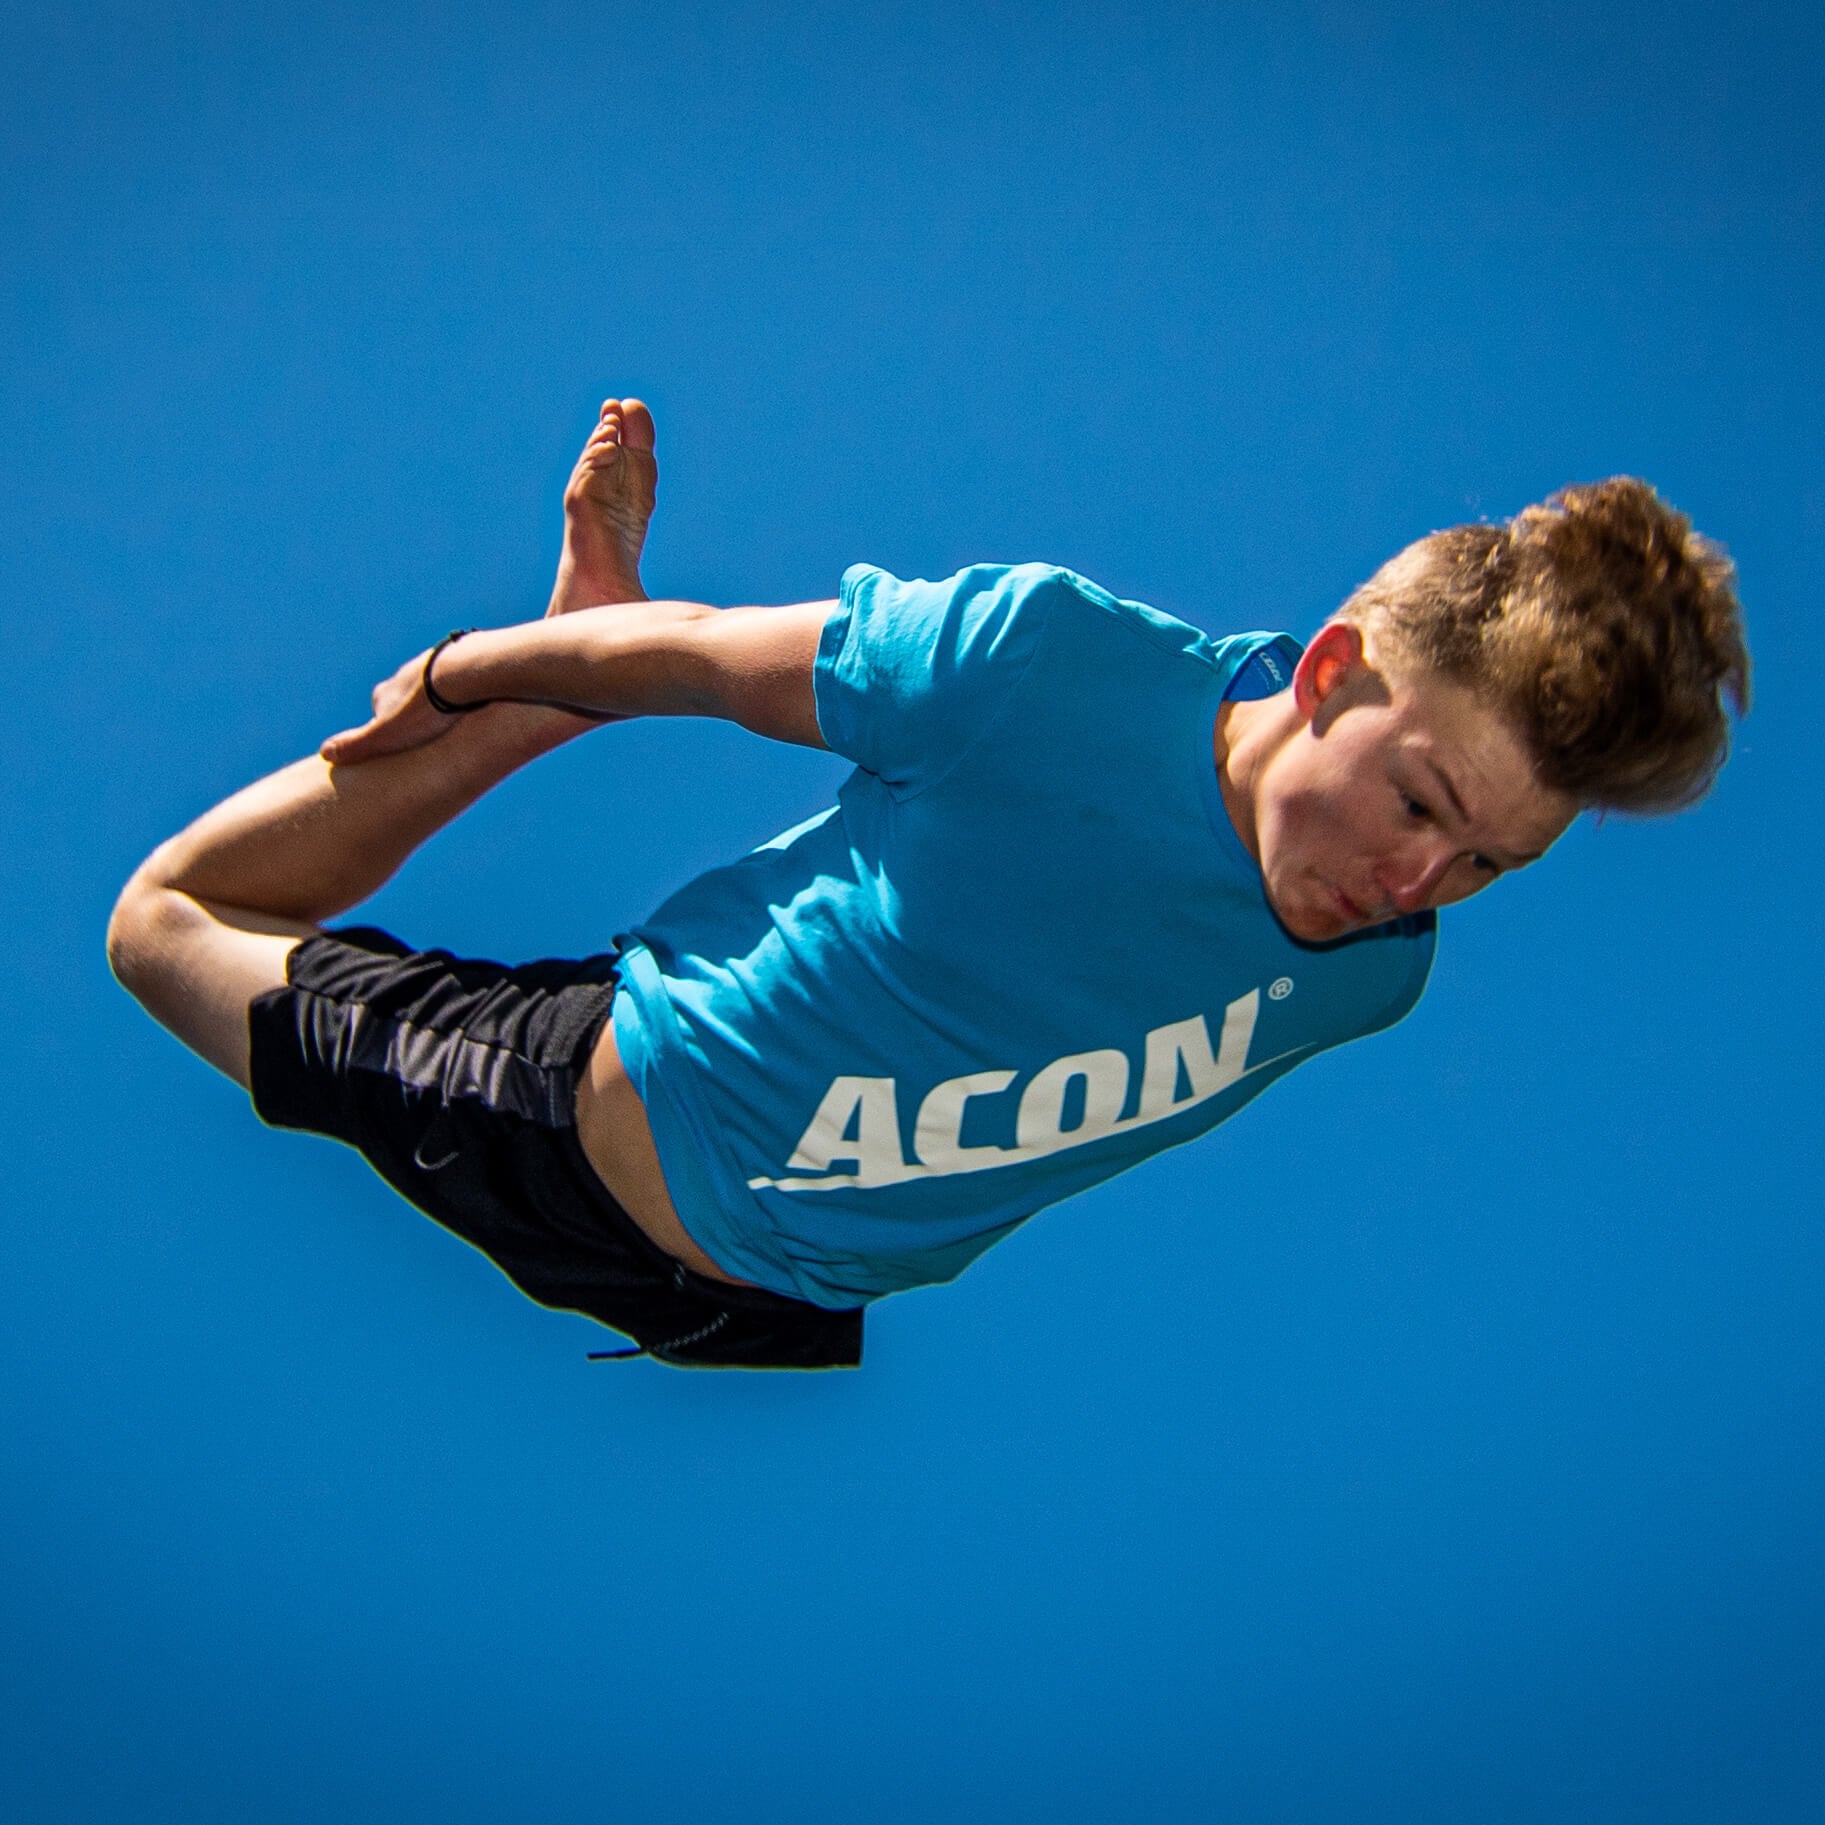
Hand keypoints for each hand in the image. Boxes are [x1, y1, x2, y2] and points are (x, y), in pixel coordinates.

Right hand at [320, 650, 461, 764]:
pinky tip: (478, 703)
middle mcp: (408, 674)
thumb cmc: (427, 709)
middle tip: (430, 733)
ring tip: (456, 720)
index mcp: (386, 691)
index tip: (400, 746)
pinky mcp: (466, 659)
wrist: (465, 672)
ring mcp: (436, 663)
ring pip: (436, 686)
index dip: (388, 732)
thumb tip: (324, 753)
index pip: (380, 713)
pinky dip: (467, 691)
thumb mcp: (387, 734)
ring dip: (443, 701)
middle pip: (407, 697)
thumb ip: (358, 745)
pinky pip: (464, 678)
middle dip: (416, 714)